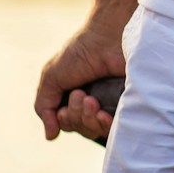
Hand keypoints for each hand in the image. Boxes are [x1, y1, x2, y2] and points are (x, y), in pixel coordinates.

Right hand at [35, 14, 127, 141]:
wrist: (108, 36)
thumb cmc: (81, 52)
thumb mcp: (52, 77)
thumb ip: (44, 106)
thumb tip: (51, 136)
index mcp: (76, 97)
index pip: (68, 124)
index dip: (65, 118)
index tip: (72, 95)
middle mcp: (95, 103)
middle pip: (80, 129)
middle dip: (75, 116)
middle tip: (81, 94)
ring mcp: (112, 104)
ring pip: (95, 131)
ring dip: (87, 119)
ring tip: (91, 99)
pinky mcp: (128, 104)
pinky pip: (115, 129)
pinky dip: (104, 125)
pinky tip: (102, 113)